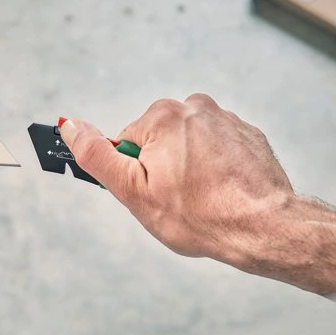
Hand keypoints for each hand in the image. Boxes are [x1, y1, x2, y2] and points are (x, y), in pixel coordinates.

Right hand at [62, 94, 335, 295]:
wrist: (265, 227)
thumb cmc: (200, 216)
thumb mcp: (134, 192)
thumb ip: (97, 156)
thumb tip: (69, 127)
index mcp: (163, 116)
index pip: (129, 142)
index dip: (137, 174)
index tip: (154, 194)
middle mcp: (196, 107)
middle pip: (161, 141)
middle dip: (165, 170)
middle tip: (179, 202)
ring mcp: (227, 120)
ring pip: (192, 147)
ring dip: (193, 170)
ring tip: (206, 201)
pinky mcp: (250, 136)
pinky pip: (220, 151)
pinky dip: (219, 171)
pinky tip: (226, 195)